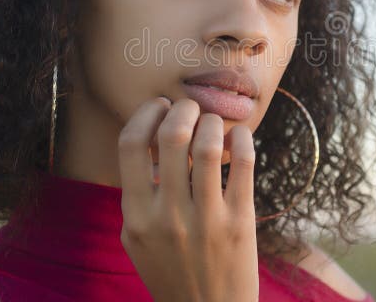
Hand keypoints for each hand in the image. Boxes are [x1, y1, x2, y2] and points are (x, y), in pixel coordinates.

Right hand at [117, 96, 258, 301]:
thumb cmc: (171, 269)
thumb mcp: (137, 237)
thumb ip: (137, 193)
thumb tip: (151, 135)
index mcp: (136, 215)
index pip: (130, 144)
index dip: (146, 113)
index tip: (160, 107)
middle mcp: (168, 215)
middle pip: (172, 135)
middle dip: (184, 108)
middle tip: (191, 110)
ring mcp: (206, 219)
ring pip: (209, 144)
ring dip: (212, 122)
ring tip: (213, 125)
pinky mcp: (241, 222)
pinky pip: (244, 164)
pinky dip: (243, 138)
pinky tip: (239, 136)